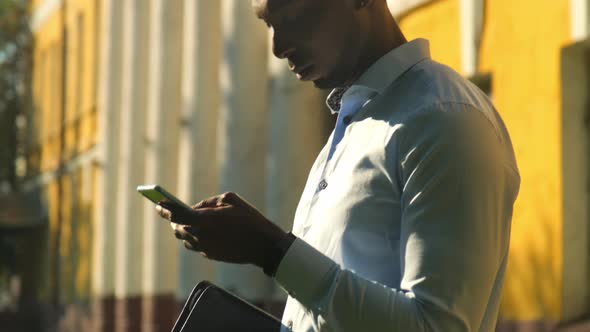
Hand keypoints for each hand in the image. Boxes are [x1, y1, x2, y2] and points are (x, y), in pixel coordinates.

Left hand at [156, 192, 287, 267]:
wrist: (263, 245)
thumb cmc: (249, 219)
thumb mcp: (231, 200)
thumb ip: (210, 202)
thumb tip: (196, 208)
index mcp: (204, 219)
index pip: (176, 214)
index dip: (165, 209)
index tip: (158, 204)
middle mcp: (200, 235)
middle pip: (178, 228)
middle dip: (174, 220)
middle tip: (171, 213)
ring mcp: (205, 247)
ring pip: (185, 239)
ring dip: (185, 230)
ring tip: (188, 222)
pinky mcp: (211, 255)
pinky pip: (197, 246)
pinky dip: (196, 238)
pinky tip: (204, 233)